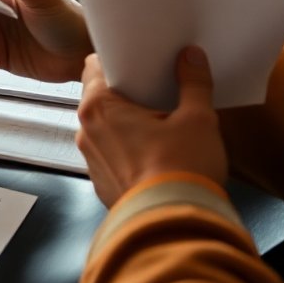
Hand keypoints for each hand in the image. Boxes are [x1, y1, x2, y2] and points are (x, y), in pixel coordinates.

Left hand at [77, 48, 227, 205]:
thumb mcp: (197, 118)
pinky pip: (111, 156)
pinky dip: (127, 150)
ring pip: (105, 128)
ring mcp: (91, 160)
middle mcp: (86, 132)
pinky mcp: (101, 183)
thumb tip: (191, 58)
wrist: (174, 224)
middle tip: (157, 90)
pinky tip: (155, 154)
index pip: (95, 67)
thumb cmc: (182, 169)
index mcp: (99, 107)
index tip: (139, 60)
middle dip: (127, 93)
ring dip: (127, 123)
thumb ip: (193, 83)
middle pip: (100, 98)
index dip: (118, 60)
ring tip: (160, 123)